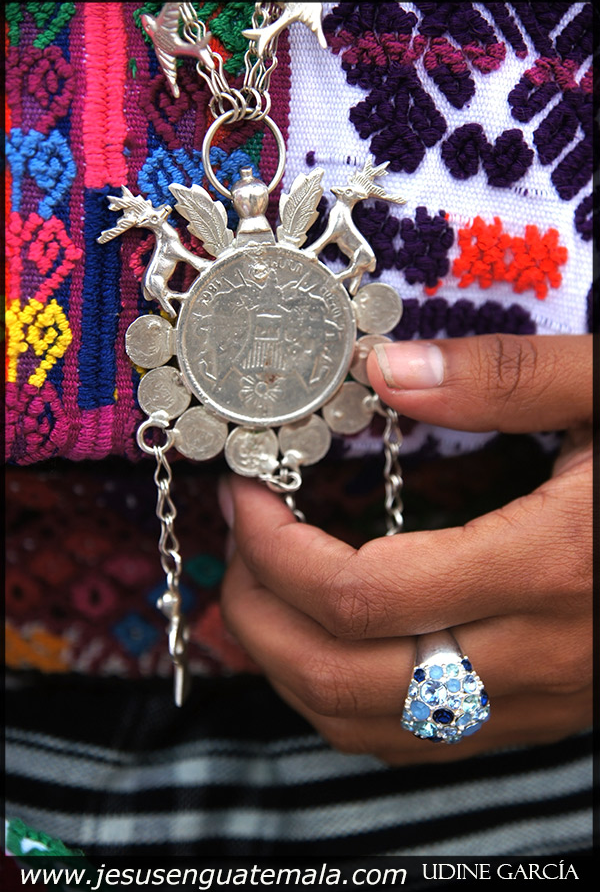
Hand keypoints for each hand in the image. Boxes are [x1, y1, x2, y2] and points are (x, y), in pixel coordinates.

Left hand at [220, 334, 591, 762]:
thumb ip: (505, 378)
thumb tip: (385, 371)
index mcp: (548, 567)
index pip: (361, 595)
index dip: (277, 551)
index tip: (247, 496)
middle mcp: (535, 655)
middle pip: (344, 679)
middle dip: (258, 618)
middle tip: (231, 549)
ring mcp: (538, 699)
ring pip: (371, 727)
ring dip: (288, 668)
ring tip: (258, 595)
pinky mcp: (542, 712)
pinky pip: (417, 741)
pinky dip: (345, 701)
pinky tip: (331, 645)